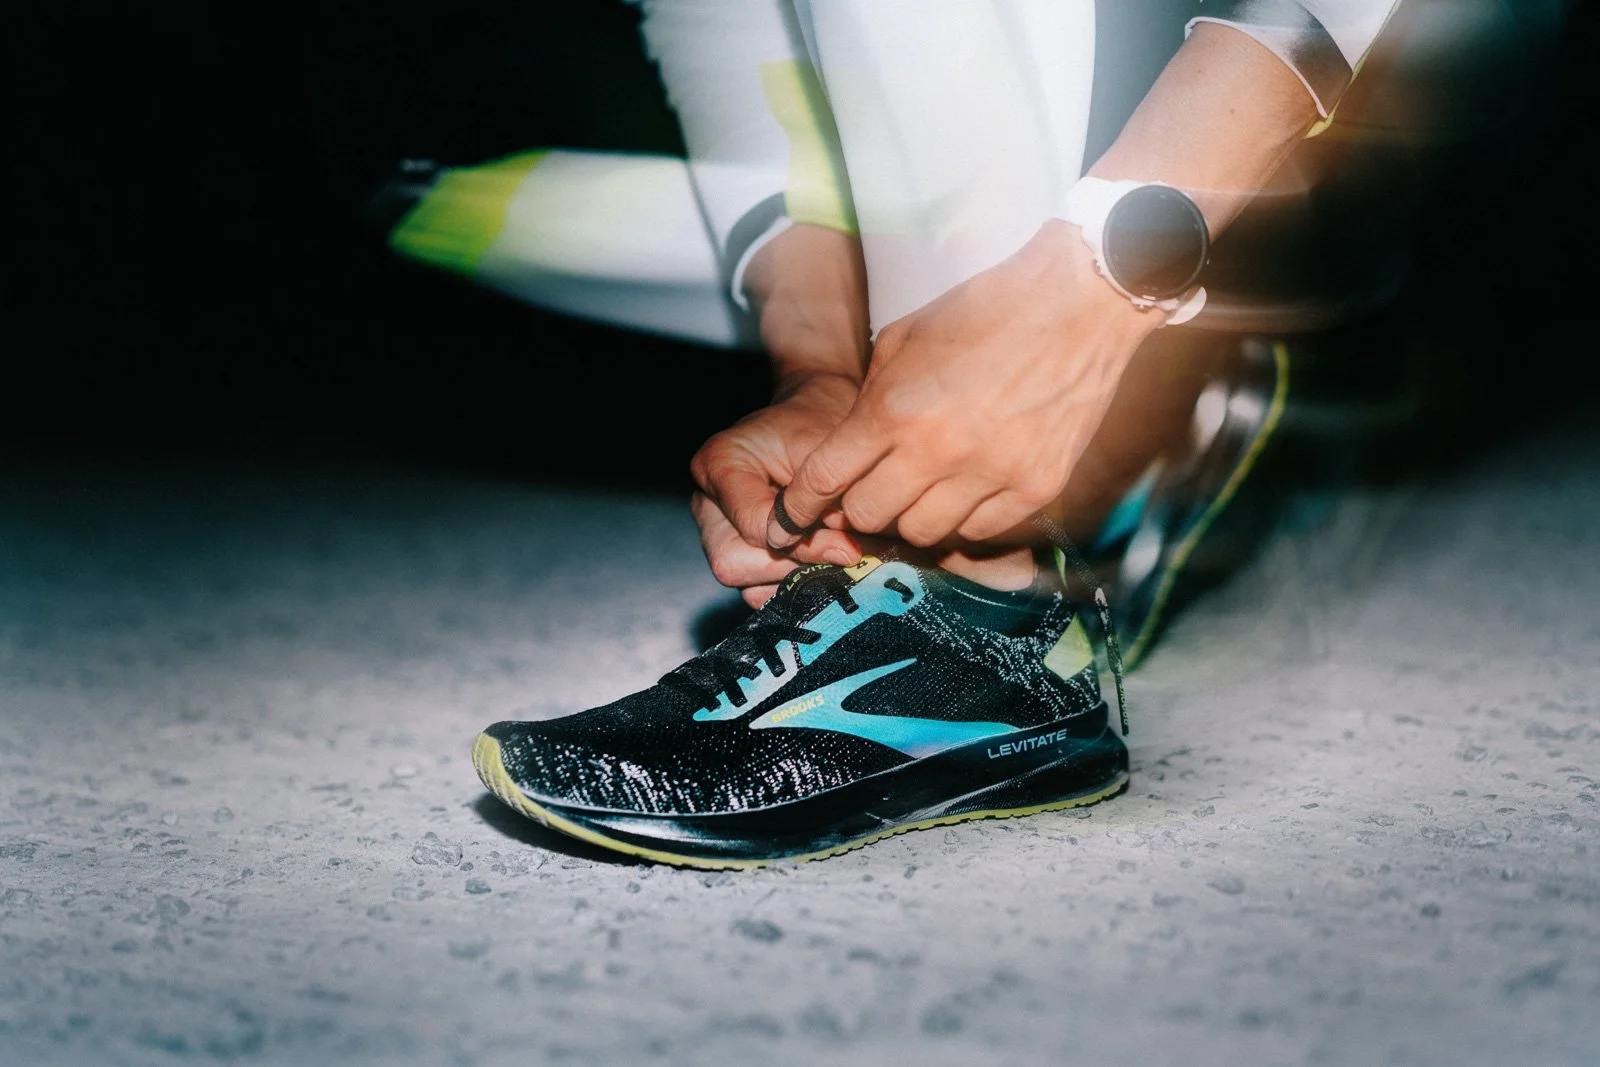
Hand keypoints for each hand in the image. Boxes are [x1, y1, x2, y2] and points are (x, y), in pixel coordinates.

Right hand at [691, 373, 862, 606]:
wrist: (823, 417)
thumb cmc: (825, 425)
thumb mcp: (830, 454)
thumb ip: (830, 504)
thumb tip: (846, 557)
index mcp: (717, 464)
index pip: (752, 527)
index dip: (802, 543)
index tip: (846, 541)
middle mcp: (707, 503)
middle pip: (734, 564)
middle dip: (795, 565)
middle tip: (842, 550)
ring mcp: (716, 534)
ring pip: (745, 584)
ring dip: (798, 577)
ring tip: (834, 551)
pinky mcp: (738, 556)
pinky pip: (757, 592)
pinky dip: (794, 585)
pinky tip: (822, 561)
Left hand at [768, 221, 1165, 550]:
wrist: (1078, 303)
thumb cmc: (984, 312)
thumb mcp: (904, 340)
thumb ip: (869, 399)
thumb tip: (848, 449)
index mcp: (894, 410)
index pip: (825, 480)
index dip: (799, 505)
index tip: (790, 519)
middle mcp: (937, 452)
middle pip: (868, 517)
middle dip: (858, 507)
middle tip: (871, 491)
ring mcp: (989, 475)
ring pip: (922, 535)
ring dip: (912, 516)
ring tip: (923, 488)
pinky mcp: (1034, 489)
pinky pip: (978, 533)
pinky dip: (964, 518)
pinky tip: (968, 488)